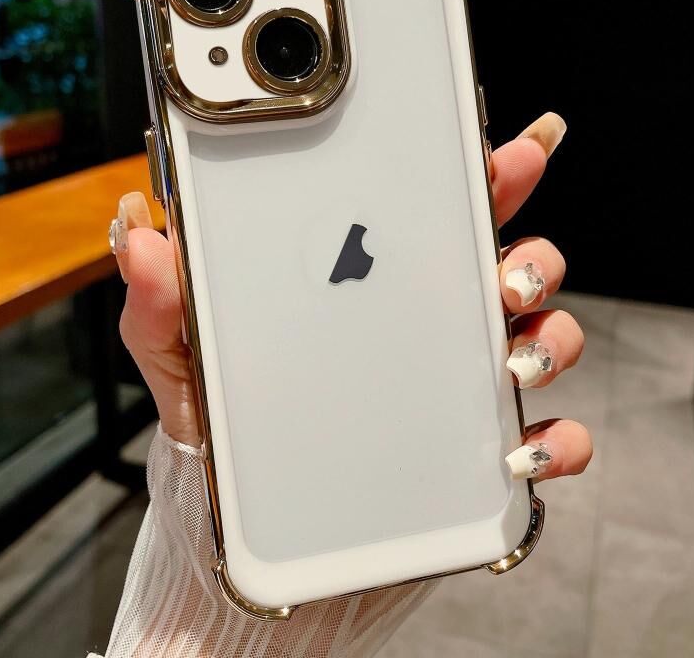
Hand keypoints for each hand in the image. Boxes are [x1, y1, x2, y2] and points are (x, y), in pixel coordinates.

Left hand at [114, 112, 590, 479]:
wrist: (243, 540)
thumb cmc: (227, 436)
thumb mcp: (189, 364)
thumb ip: (164, 304)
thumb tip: (134, 231)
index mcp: (375, 291)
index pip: (438, 219)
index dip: (483, 179)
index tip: (508, 153)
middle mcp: (431, 331)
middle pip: (513, 269)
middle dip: (534, 256)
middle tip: (508, 271)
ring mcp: (462, 393)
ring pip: (545, 342)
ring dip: (551, 341)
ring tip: (512, 360)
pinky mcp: (479, 461)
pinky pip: (549, 443)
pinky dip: (559, 443)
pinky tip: (524, 451)